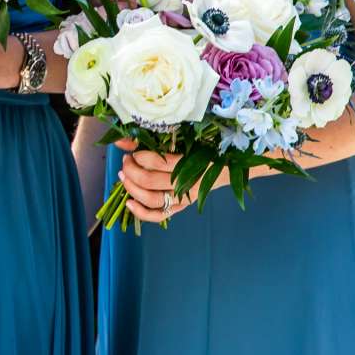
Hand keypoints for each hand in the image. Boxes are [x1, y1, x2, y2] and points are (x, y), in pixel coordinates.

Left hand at [117, 147, 279, 221]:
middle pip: (149, 181)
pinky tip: (129, 204)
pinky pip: (160, 215)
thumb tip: (121, 140)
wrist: (234, 164)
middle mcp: (187, 181)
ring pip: (152, 200)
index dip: (138, 156)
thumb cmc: (207, 146)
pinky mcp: (183, 205)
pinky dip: (142, 213)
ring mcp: (185, 196)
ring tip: (123, 176)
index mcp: (189, 161)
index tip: (133, 150)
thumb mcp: (184, 138)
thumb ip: (152, 139)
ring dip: (131, 189)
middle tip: (126, 161)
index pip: (157, 161)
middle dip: (130, 170)